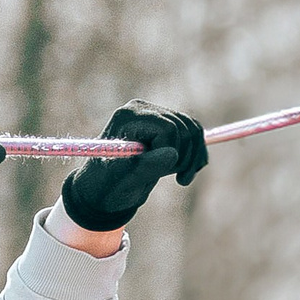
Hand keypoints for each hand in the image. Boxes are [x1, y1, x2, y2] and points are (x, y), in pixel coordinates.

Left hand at [59, 100, 208, 233]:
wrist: (103, 190)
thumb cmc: (107, 187)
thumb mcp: (125, 182)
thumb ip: (147, 167)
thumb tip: (173, 154)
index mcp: (127, 117)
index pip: (168, 129)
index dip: (173, 153)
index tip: (164, 176)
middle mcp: (140, 109)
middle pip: (184, 127)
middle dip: (186, 157)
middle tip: (178, 180)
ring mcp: (153, 114)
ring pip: (193, 129)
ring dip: (194, 157)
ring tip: (182, 179)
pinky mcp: (165, 123)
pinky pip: (193, 132)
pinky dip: (197, 153)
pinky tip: (188, 171)